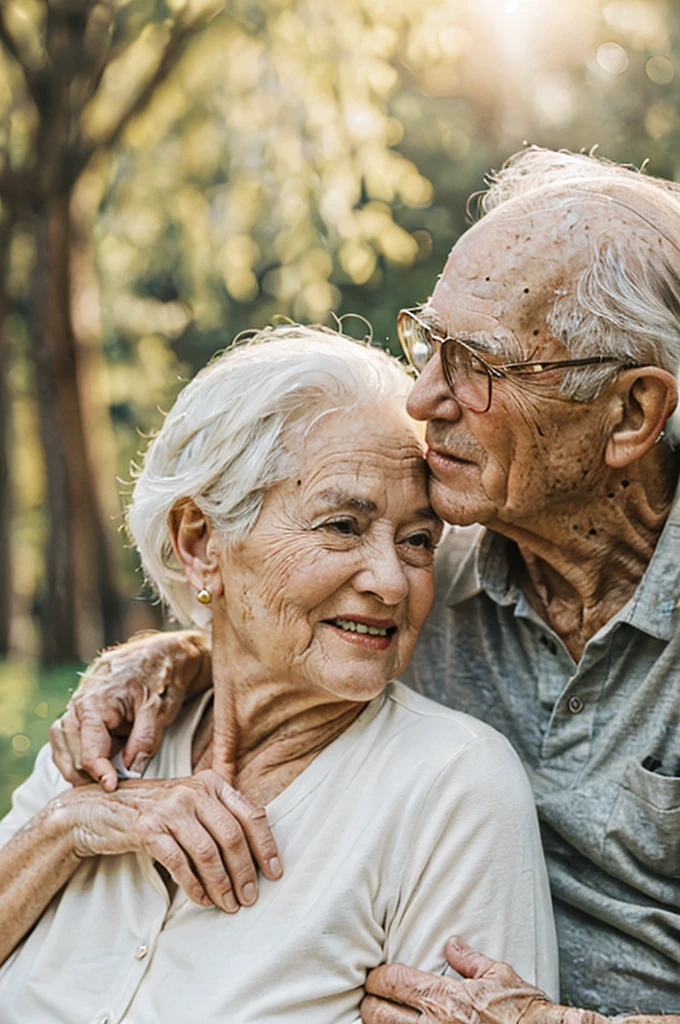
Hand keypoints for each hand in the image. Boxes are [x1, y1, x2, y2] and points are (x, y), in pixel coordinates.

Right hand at [50, 630, 210, 790]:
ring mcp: (78, 706)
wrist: (163, 654)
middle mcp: (79, 704)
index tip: (112, 788)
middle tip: (108, 789)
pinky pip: (69, 738)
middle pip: (70, 753)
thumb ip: (144, 740)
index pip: (89, 751)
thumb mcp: (159, 709)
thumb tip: (130, 770)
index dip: (100, 774)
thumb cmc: (162, 677)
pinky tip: (96, 766)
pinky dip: (78, 754)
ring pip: (63, 746)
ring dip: (76, 767)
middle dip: (86, 775)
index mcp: (95, 703)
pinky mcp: (84, 711)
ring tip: (98, 781)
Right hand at [60, 768, 281, 910]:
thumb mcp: (190, 804)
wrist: (100, 810)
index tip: (275, 873)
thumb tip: (257, 853)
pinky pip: (179, 862)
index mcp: (211, 783)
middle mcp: (193, 790)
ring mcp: (170, 808)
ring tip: (228, 904)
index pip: (250, 814)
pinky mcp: (148, 829)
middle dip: (245, 872)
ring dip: (222, 884)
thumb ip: (219, 816)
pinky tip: (201, 899)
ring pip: (208, 852)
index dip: (266, 846)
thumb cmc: (155, 812)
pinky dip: (194, 885)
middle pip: (232, 836)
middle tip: (249, 898)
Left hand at [361, 937, 564, 1023]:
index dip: (377, 978)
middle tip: (371, 998)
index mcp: (443, 997)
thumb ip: (469, 959)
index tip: (376, 977)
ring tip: (381, 1018)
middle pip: (378, 1013)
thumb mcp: (498, 975)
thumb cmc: (522, 1012)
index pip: (392, 981)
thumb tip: (452, 944)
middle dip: (369, 1003)